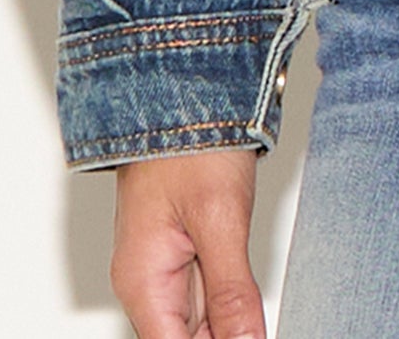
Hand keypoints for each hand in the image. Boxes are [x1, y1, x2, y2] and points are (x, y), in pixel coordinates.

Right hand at [112, 149, 263, 338]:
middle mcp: (147, 282)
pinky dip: (230, 300)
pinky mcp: (181, 249)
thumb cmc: (188, 141)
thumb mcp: (220, 218)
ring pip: (200, 321)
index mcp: (144, 283)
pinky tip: (252, 298)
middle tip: (254, 314)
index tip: (249, 335)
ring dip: (231, 320)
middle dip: (228, 334)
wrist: (181, 85)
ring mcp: (163, 266)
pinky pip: (205, 294)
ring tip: (253, 300)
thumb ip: (232, 293)